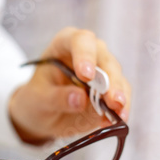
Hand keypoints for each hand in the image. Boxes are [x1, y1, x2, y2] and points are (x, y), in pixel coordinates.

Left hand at [8, 27, 130, 143]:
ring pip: (117, 77)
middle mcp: (88, 53)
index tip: (86, 75)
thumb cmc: (37, 98)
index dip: (85, 55)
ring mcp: (102, 71)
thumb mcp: (38, 99)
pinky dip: (123, 108)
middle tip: (112, 100)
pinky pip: (122, 95)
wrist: (42, 114)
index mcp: (65, 44)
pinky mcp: (111, 90)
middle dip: (110, 80)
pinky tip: (118, 120)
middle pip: (104, 59)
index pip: (80, 40)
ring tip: (119, 112)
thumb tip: (80, 99)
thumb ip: (56, 97)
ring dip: (121, 95)